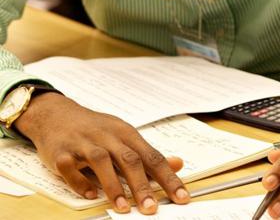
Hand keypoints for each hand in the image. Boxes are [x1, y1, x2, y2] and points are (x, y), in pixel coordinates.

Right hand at [14, 92, 189, 213]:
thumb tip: (178, 164)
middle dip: (141, 186)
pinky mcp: (60, 152)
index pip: (153, 157)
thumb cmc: (96, 129)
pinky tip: (91, 195)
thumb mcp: (125, 136)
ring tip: (123, 208)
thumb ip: (148, 154)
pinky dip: (80, 182)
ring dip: (113, 186)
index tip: (181, 197)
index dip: (168, 178)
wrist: (57, 114)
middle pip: (129, 159)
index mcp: (127, 134)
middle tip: (151, 208)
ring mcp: (83, 143)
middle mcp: (107, 136)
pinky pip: (69, 167)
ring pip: (101, 161)